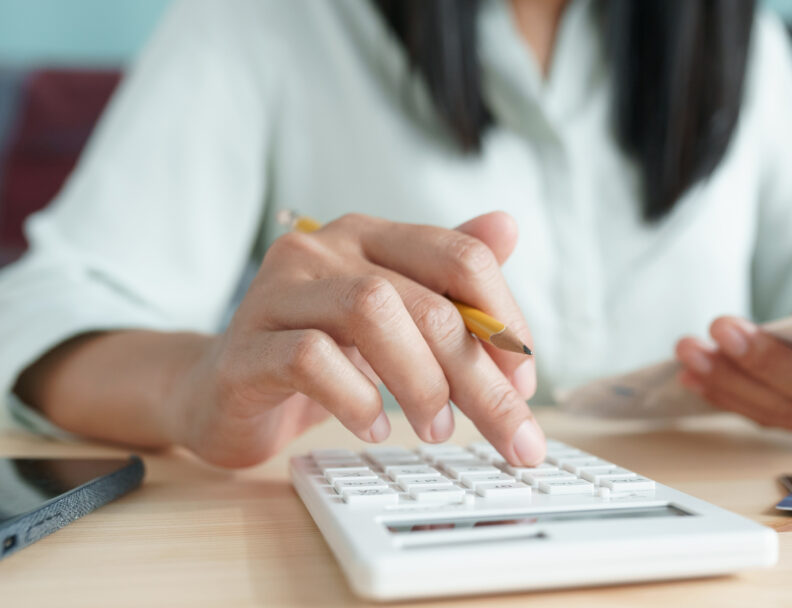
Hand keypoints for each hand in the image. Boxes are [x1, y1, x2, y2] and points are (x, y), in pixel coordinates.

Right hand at [164, 212, 543, 466]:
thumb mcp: (393, 317)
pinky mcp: (246, 346)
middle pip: (427, 301)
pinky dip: (356, 398)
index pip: (461, 257)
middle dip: (480, 376)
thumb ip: (448, 278)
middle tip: (510, 432)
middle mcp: (323, 250)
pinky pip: (311, 358)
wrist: (221, 392)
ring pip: (371, 311)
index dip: (505, 319)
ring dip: (421, 381)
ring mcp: (278, 292)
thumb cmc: (318, 354)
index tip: (524, 382)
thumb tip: (509, 226)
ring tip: (437, 429)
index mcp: (370, 237)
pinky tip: (373, 426)